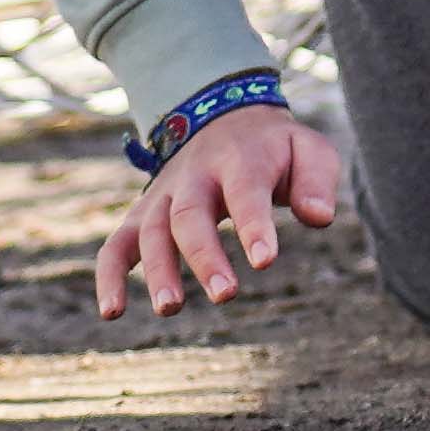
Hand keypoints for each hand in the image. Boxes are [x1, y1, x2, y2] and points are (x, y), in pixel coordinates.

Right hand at [94, 105, 344, 320]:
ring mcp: (164, 196)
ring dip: (158, 270)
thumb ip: (317, 180)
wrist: (226, 117)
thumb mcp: (307, 149)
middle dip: (205, 256)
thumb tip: (320, 217)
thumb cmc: (275, 149)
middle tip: (226, 294)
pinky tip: (112, 313)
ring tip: (170, 308)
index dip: (254, 226)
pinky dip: (109, 276)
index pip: (245, 192)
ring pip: (151, 232)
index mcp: (240, 160)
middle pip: (190, 216)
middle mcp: (194, 177)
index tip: (265, 261)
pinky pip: (117, 244)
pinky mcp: (143, 214)